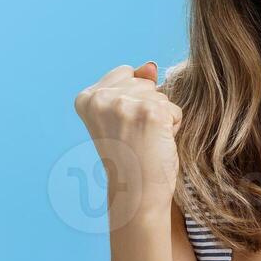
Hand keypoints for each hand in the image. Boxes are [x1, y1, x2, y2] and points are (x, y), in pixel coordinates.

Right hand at [73, 62, 180, 225]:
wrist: (135, 194)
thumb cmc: (129, 158)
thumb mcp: (122, 116)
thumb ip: (133, 85)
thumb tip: (151, 66)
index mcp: (86, 97)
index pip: (125, 74)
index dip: (132, 101)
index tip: (122, 129)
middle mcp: (101, 98)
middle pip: (145, 83)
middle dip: (147, 108)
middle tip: (134, 138)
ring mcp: (125, 104)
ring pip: (161, 96)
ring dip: (160, 119)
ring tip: (144, 142)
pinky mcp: (150, 112)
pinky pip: (174, 109)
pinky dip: (172, 127)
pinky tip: (156, 144)